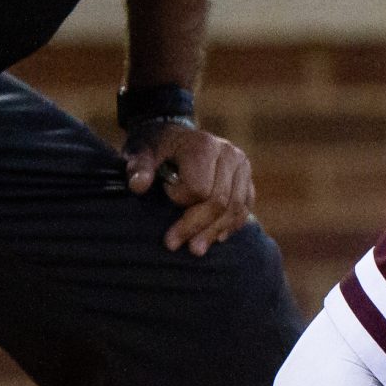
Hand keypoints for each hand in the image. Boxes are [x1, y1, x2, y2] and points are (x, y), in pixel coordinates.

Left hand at [124, 122, 253, 255]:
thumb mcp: (141, 152)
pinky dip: (232, 224)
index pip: (200, 188)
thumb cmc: (157, 147)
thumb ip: (139, 167)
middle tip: (174, 245)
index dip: (180, 200)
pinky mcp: (247, 177)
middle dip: (198, 227)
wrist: (175, 136)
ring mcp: (242, 165)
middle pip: (220, 201)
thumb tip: (138, 186)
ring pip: (236, 208)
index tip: (165, 197)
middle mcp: (229, 153)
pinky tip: (217, 237)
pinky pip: (246, 206)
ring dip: (215, 231)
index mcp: (204, 146)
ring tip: (196, 249)